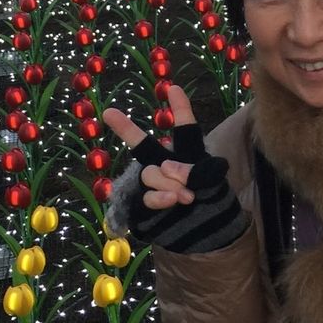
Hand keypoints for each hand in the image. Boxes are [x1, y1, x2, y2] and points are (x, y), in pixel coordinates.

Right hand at [103, 90, 244, 252]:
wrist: (209, 234)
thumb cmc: (213, 204)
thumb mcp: (213, 182)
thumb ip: (194, 170)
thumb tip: (169, 169)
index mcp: (187, 155)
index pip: (184, 129)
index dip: (181, 109)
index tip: (174, 89)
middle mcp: (165, 167)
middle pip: (145, 146)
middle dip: (126, 129)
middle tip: (109, 113)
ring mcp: (152, 187)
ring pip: (150, 174)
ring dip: (168, 182)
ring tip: (186, 196)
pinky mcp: (144, 208)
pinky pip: (145, 198)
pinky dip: (159, 198)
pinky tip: (171, 200)